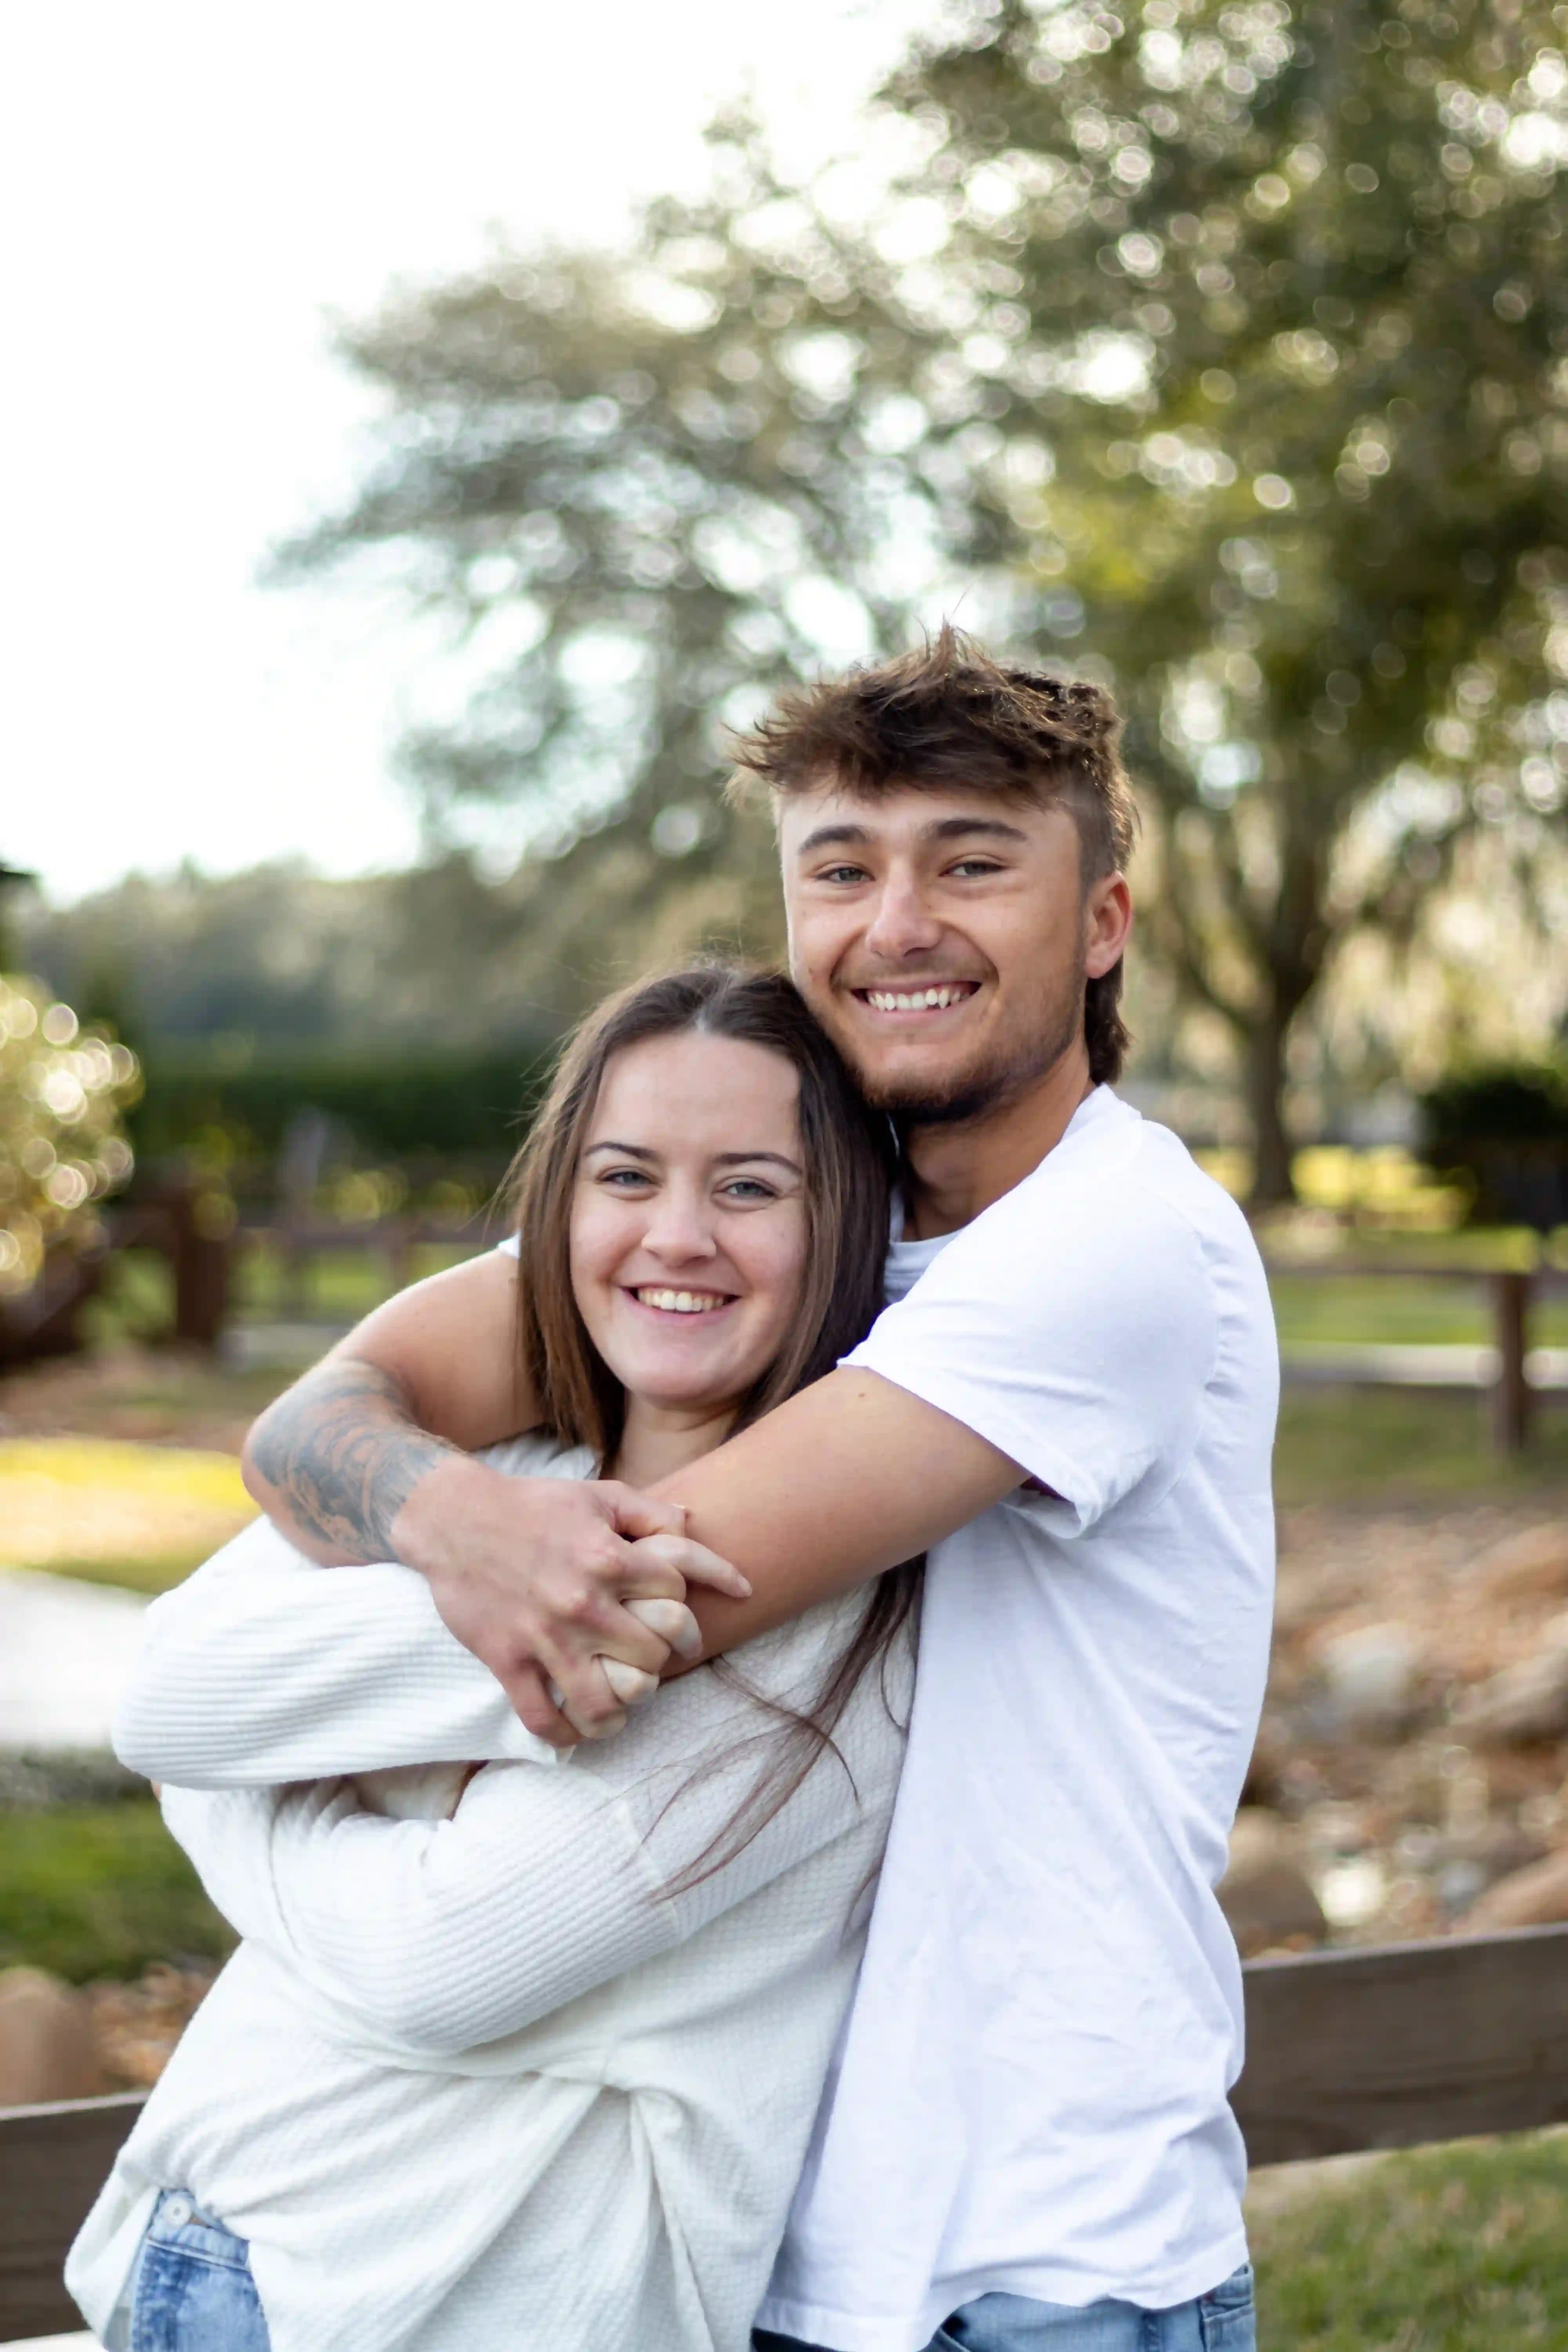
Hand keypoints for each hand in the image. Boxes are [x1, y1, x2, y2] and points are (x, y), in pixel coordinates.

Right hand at [392, 1457, 749, 1745]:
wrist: (454, 1518)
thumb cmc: (532, 1504)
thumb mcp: (597, 1496)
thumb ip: (649, 1512)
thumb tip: (691, 1523)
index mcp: (608, 1557)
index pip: (675, 1595)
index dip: (684, 1604)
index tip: (679, 1615)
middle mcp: (582, 1603)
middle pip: (652, 1654)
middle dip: (664, 1658)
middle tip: (658, 1659)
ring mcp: (544, 1637)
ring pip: (604, 1702)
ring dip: (622, 1710)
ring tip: (623, 1705)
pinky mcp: (507, 1660)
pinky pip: (542, 1718)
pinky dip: (565, 1734)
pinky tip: (577, 1727)